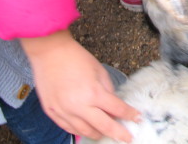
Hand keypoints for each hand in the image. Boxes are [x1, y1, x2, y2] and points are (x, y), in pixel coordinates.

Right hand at [20, 30, 139, 142]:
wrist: (50, 53)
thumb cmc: (76, 58)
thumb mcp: (100, 71)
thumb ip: (108, 91)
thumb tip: (114, 106)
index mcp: (94, 93)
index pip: (117, 110)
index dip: (130, 115)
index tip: (137, 119)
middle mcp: (79, 106)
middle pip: (104, 127)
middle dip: (119, 133)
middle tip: (128, 138)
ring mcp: (64, 112)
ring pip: (85, 132)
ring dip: (99, 134)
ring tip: (108, 134)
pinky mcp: (53, 113)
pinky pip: (69, 129)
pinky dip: (81, 131)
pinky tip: (88, 130)